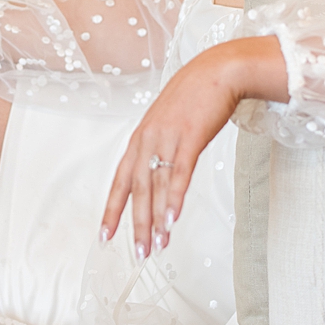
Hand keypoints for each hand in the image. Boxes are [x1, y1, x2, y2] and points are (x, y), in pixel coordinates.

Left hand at [100, 35, 283, 257]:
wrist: (218, 71)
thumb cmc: (195, 97)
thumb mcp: (168, 123)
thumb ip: (160, 148)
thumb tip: (159, 176)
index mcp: (140, 138)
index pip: (119, 181)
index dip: (113, 210)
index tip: (106, 236)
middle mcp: (147, 140)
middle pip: (136, 190)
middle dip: (136, 225)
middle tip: (138, 253)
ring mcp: (166, 138)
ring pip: (156, 186)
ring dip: (156, 220)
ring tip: (157, 246)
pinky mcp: (188, 137)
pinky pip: (179, 173)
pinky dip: (174, 198)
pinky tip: (173, 219)